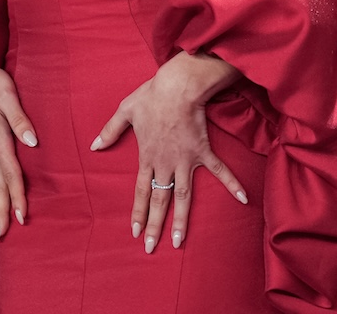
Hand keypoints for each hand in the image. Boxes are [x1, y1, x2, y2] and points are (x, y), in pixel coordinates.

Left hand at [90, 52, 246, 252]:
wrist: (178, 87)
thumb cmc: (151, 97)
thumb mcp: (125, 111)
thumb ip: (109, 131)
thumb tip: (94, 146)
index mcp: (147, 156)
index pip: (141, 191)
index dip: (139, 212)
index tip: (136, 232)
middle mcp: (165, 163)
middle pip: (159, 200)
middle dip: (155, 225)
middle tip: (151, 248)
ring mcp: (185, 160)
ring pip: (182, 196)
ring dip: (181, 220)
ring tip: (179, 242)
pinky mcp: (202, 151)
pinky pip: (219, 170)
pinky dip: (231, 184)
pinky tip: (242, 199)